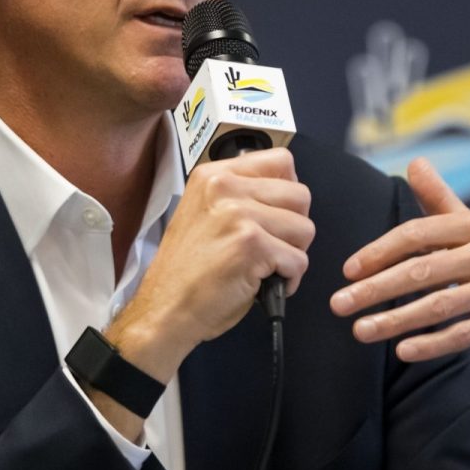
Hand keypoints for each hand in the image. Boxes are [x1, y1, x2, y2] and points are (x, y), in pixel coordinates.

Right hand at [107, 147, 312, 382]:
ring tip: (267, 267)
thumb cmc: (187, 270)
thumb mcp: (205, 212)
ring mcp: (238, 214)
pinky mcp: (251, 245)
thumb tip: (286, 192)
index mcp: (214, 175)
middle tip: (273, 248)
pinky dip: (290, 279)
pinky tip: (265, 285)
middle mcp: (225, 186)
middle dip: (295, 227)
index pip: (281, 160)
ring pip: (305, 228)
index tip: (277, 215)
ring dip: (293, 254)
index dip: (289, 192)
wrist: (165, 309)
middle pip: (300, 195)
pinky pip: (299, 260)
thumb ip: (241, 195)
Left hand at [328, 158, 469, 372]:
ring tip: (361, 331)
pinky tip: (404, 350)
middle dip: (374, 288)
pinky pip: (465, 334)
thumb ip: (446, 201)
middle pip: (421, 269)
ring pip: (438, 305)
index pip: (419, 233)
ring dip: (394, 320)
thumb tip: (414, 164)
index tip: (349, 269)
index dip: (379, 251)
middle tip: (340, 304)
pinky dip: (432, 343)